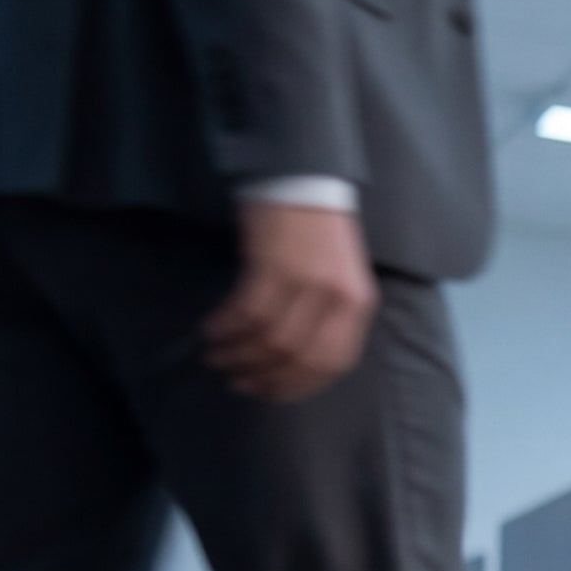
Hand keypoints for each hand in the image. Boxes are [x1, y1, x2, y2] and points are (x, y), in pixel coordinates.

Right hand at [203, 199, 375, 402]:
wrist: (303, 178)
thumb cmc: (315, 230)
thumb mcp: (338, 277)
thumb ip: (328, 315)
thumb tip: (294, 359)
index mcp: (359, 304)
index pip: (334, 363)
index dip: (298, 385)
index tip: (269, 392)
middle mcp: (338, 298)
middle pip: (299, 357)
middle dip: (263, 375)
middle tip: (235, 379)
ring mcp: (308, 282)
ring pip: (270, 339)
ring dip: (237, 353)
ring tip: (216, 355)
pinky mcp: (274, 265)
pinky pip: (246, 313)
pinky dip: (225, 327)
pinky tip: (210, 330)